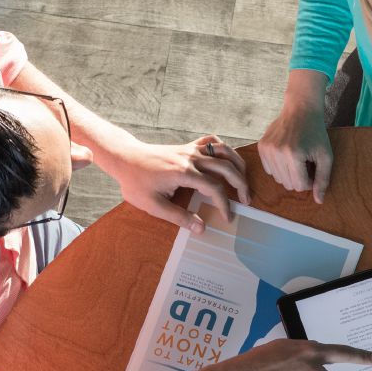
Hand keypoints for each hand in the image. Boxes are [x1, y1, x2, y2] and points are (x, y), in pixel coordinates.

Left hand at [101, 134, 248, 232]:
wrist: (124, 158)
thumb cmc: (135, 182)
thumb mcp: (154, 206)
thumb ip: (179, 217)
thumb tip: (201, 228)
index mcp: (184, 173)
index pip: (215, 188)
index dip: (225, 204)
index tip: (227, 218)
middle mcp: (191, 158)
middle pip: (226, 167)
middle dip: (241, 184)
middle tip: (246, 200)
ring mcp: (190, 149)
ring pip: (223, 151)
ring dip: (238, 164)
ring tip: (244, 179)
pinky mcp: (187, 146)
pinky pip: (211, 141)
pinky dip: (223, 148)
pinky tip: (226, 160)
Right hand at [258, 101, 331, 203]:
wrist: (300, 110)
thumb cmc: (316, 133)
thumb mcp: (326, 156)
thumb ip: (323, 179)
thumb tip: (319, 201)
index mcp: (294, 155)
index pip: (299, 186)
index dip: (310, 181)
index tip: (313, 168)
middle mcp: (277, 153)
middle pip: (288, 184)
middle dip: (299, 178)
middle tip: (306, 163)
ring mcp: (266, 149)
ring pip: (278, 179)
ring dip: (289, 173)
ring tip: (296, 158)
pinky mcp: (261, 147)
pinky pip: (269, 170)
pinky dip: (279, 167)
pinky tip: (286, 155)